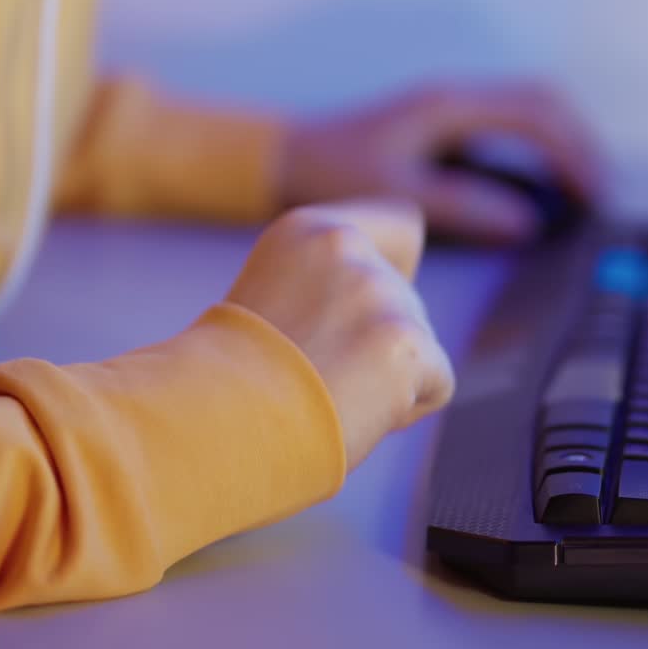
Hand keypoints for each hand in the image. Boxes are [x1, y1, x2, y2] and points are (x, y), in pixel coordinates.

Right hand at [228, 200, 454, 468]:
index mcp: (308, 232)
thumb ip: (328, 294)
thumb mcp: (271, 307)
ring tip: (324, 397)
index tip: (360, 312)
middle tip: (314, 378)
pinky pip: (436, 385)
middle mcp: (349, 249)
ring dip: (386, 381)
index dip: (397, 269)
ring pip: (420, 347)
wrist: (212, 423)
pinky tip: (350, 413)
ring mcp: (380, 293)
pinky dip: (403, 411)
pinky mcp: (407, 344)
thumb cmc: (229, 387)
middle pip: (409, 302)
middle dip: (379, 346)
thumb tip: (382, 325)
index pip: (403, 225)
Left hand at [276, 82, 604, 243]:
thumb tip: (528, 223)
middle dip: (580, 145)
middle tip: (600, 195)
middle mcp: (458, 98)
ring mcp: (453, 109)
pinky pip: (509, 128)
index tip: (594, 194)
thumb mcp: (401, 195)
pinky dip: (537, 152)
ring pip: (530, 111)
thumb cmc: (336, 173)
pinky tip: (544, 189)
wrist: (288, 156)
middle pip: (544, 103)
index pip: (536, 114)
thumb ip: (466, 207)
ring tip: (584, 192)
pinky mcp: (447, 127)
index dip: (574, 152)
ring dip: (562, 145)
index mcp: (451, 105)